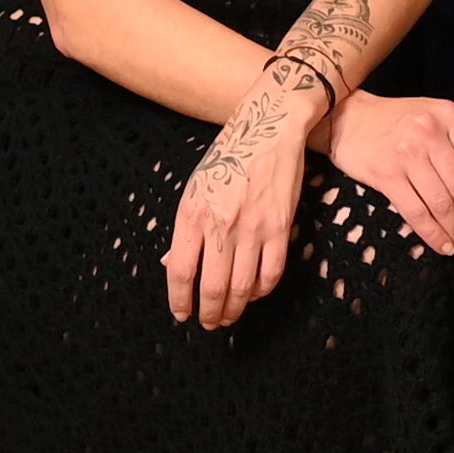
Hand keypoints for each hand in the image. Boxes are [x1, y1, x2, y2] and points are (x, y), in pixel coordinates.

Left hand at [166, 73, 319, 329]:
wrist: (269, 128)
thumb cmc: (227, 158)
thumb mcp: (194, 190)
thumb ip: (185, 230)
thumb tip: (174, 266)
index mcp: (192, 216)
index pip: (180, 272)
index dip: (179, 300)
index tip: (182, 314)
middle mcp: (220, 226)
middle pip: (212, 288)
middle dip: (210, 314)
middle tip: (209, 323)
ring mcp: (252, 229)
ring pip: (242, 288)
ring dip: (234, 309)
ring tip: (230, 316)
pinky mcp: (280, 227)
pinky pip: (271, 273)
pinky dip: (261, 290)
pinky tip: (254, 293)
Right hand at [329, 91, 453, 257]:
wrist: (349, 118)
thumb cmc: (399, 121)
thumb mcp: (441, 122)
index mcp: (450, 117)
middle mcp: (430, 133)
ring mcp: (407, 153)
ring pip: (441, 202)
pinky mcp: (386, 174)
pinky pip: (416, 211)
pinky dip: (433, 233)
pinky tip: (443, 245)